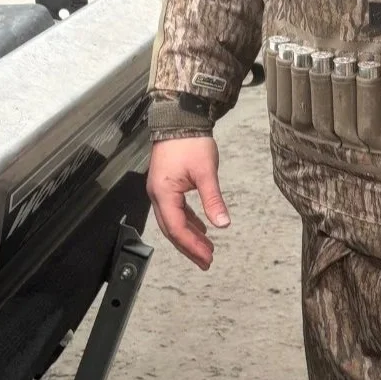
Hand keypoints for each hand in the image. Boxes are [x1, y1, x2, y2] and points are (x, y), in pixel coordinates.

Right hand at [146, 135, 230, 270]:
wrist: (180, 119)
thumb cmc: (190, 142)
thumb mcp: (206, 172)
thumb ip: (213, 199)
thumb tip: (223, 223)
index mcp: (164, 193)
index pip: (176, 228)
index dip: (191, 245)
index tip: (207, 257)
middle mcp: (158, 195)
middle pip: (172, 229)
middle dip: (189, 247)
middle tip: (206, 261)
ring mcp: (160, 190)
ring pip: (173, 221)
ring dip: (189, 236)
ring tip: (206, 249)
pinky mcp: (167, 185)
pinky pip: (175, 210)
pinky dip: (188, 221)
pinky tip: (200, 228)